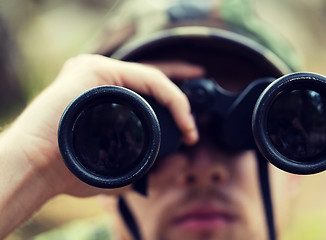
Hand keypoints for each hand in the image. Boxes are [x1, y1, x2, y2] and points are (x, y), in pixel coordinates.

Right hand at [0, 54, 203, 236]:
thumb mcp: (119, 170)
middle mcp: (100, 79)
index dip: (174, 103)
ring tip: (189, 125)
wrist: (36, 168)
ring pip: (152, 80)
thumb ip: (151, 168)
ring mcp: (97, 70)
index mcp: (102, 97)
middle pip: (152, 83)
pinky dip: (169, 94)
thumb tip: (183, 159)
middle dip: (180, 100)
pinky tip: (180, 112)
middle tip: (193, 127)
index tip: (190, 128)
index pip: (146, 92)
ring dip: (177, 101)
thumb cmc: (71, 171)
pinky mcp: (96, 69)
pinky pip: (146, 78)